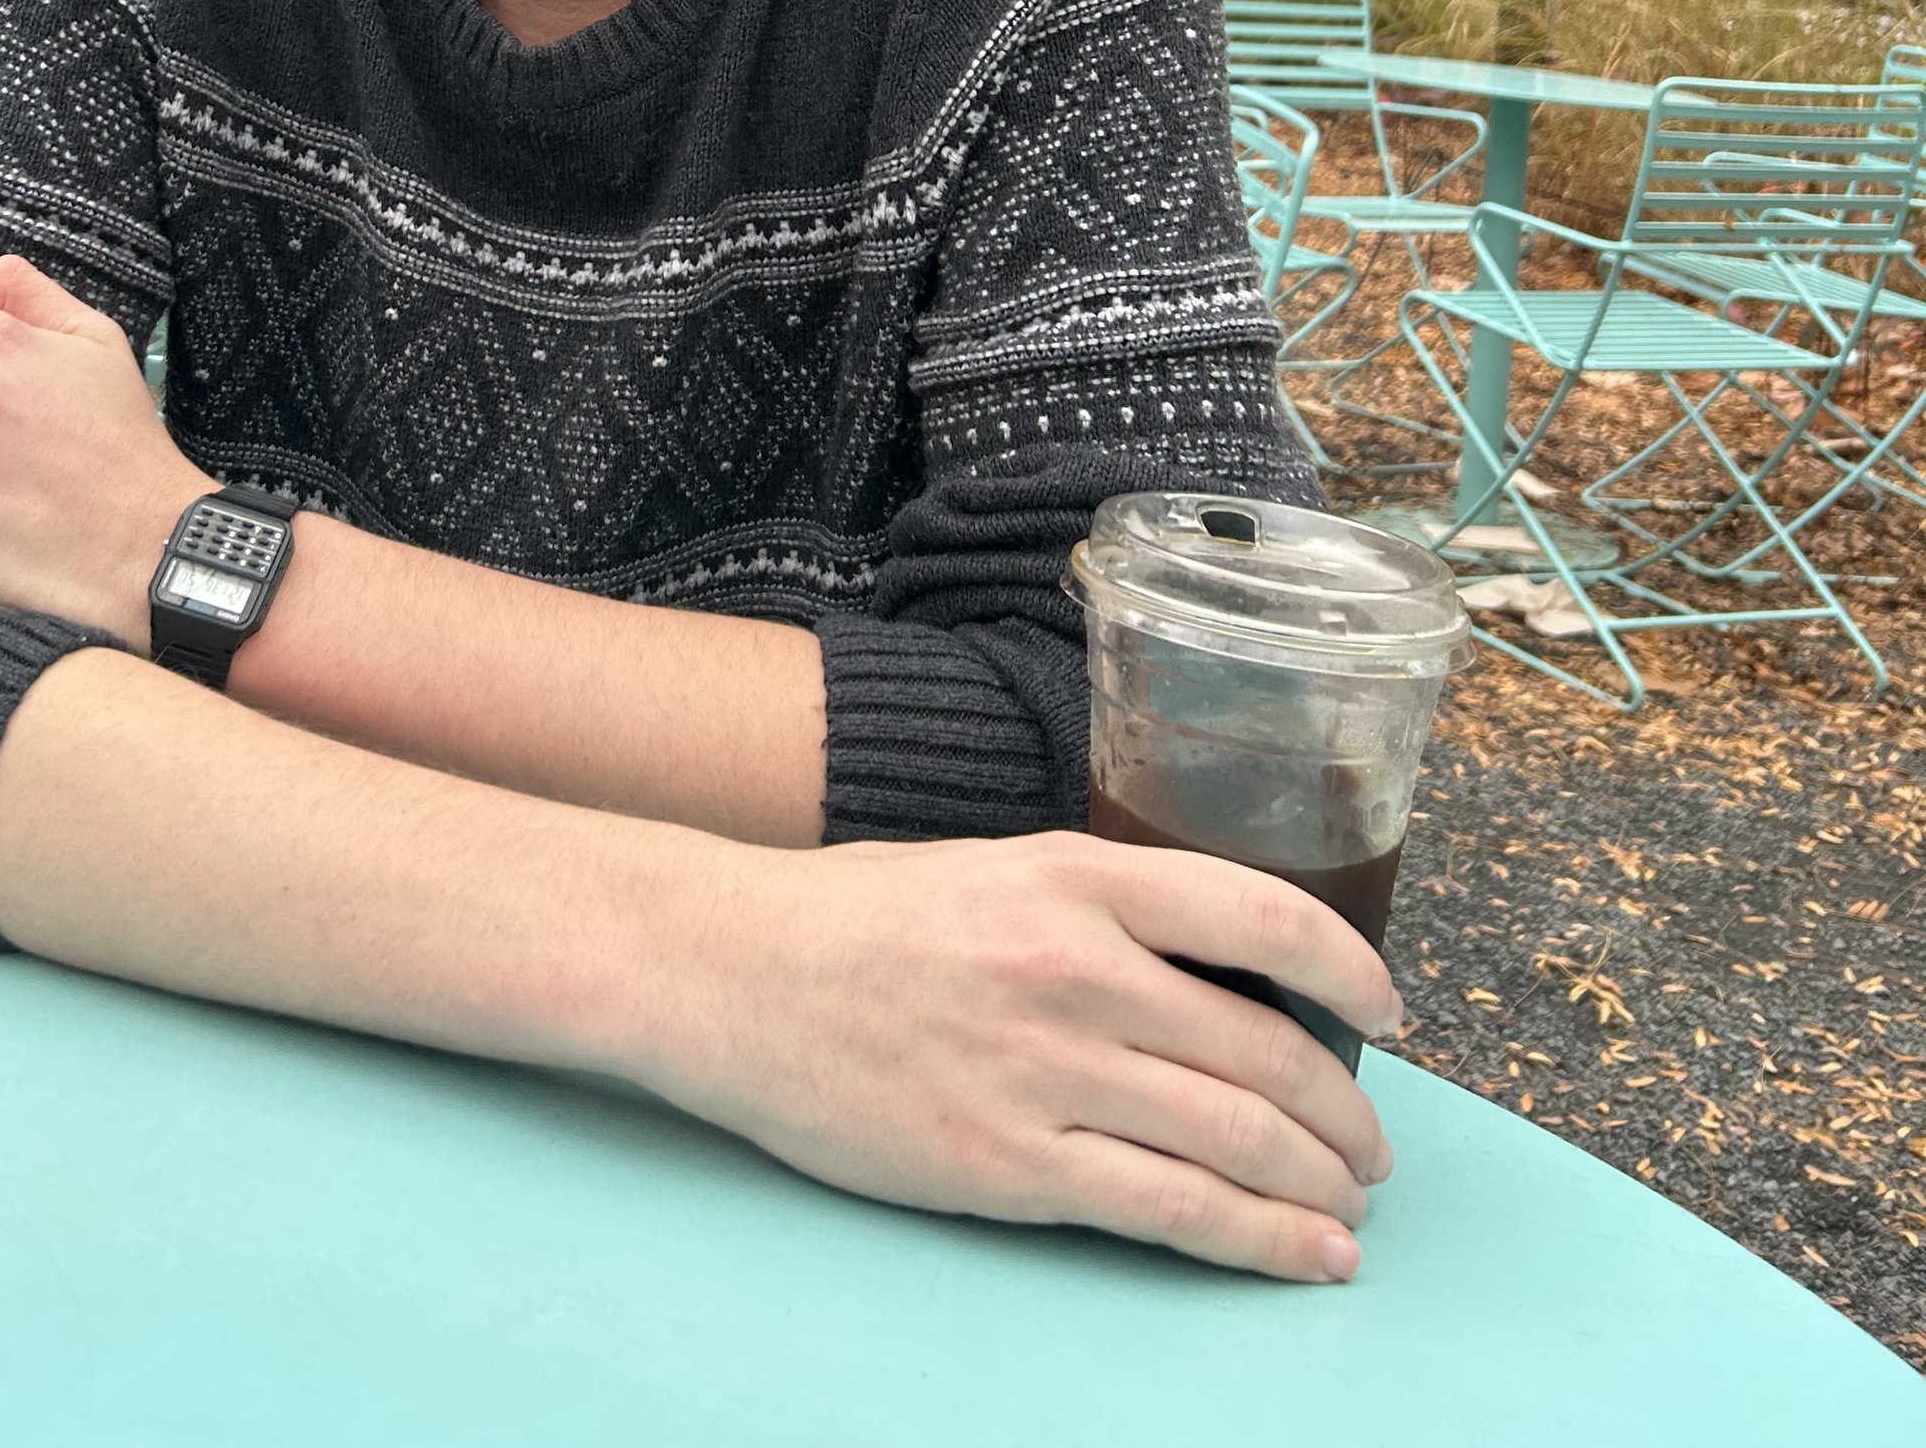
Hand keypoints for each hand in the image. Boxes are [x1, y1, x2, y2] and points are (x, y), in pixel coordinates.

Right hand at [657, 827, 1402, 1282]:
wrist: (730, 971)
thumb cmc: (858, 918)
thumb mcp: (997, 867)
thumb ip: (1105, 910)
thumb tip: (1220, 973)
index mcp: (1075, 877)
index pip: (1259, 913)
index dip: (1348, 967)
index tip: (1389, 1009)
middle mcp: (1076, 969)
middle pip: (1264, 1049)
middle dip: (1344, 1113)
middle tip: (1372, 1148)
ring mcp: (1045, 1072)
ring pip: (1235, 1138)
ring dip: (1318, 1184)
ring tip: (1351, 1208)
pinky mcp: (1008, 1164)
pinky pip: (1170, 1208)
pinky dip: (1258, 1239)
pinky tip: (1303, 1252)